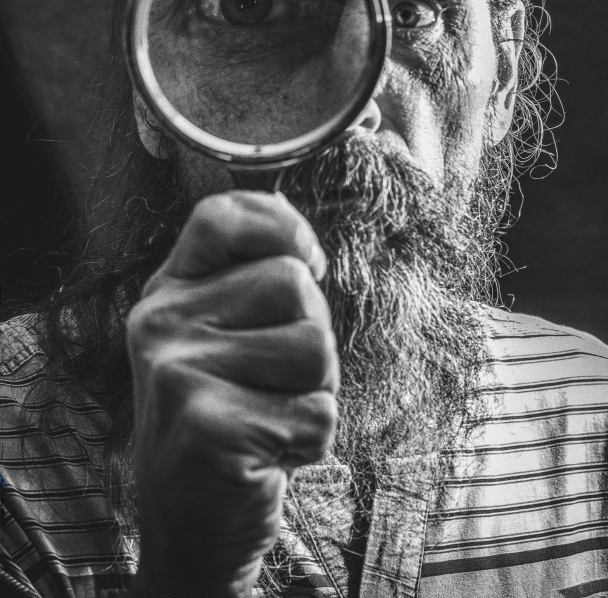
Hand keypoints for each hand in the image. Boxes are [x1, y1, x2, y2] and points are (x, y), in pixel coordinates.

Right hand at [125, 190, 338, 596]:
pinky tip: (267, 454)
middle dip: (312, 337)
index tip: (307, 262)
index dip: (282, 226)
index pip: (222, 215)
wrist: (191, 522)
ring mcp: (178, 372)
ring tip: (270, 415)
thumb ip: (250, 278)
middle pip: (293, 282)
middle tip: (273, 383)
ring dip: (315, 391)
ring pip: (314, 346)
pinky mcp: (207, 426)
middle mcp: (162, 322)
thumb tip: (295, 230)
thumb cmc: (228, 415)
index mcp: (169, 292)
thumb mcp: (224, 336)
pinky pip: (316, 413)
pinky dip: (311, 442)